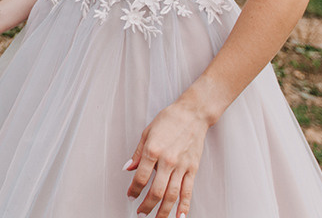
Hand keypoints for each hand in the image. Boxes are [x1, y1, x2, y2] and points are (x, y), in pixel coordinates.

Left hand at [125, 100, 208, 217]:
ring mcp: (182, 166)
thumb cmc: (169, 120)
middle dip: (147, 205)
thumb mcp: (147, 132)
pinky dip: (184, 206)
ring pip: (172, 195)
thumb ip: (138, 153)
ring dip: (163, 210)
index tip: (131, 195)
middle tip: (141, 213)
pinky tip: (179, 216)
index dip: (134, 189)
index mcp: (153, 151)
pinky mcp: (193, 169)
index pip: (141, 177)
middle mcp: (168, 161)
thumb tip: (128, 168)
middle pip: (156, 191)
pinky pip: (188, 191)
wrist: (192, 114)